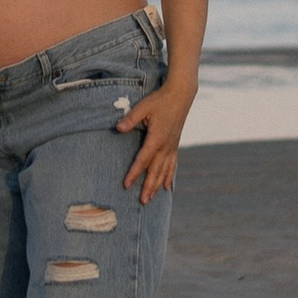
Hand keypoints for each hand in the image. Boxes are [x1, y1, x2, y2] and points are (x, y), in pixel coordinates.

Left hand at [114, 84, 185, 204]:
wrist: (181, 95)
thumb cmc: (159, 100)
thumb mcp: (143, 107)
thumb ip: (130, 119)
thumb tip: (117, 128)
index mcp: (156, 138)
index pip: (143, 160)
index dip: (134, 173)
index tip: (126, 184)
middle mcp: (165, 146)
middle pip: (155, 171)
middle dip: (148, 187)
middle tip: (141, 201)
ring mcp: (172, 146)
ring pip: (164, 171)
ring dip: (157, 186)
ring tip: (151, 198)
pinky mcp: (175, 145)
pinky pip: (172, 165)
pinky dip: (169, 177)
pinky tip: (167, 187)